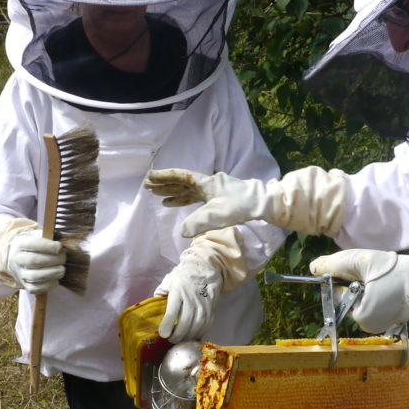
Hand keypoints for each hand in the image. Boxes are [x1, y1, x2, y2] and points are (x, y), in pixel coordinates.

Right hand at [6, 228, 65, 293]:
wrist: (17, 258)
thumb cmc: (32, 245)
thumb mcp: (37, 236)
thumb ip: (47, 236)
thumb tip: (60, 244)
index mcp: (20, 244)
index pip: (32, 245)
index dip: (48, 247)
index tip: (60, 247)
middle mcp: (17, 260)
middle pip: (34, 261)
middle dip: (53, 260)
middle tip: (63, 259)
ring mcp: (20, 274)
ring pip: (35, 276)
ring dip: (52, 273)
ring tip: (62, 269)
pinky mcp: (25, 285)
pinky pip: (35, 289)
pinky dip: (48, 285)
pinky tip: (55, 279)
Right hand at [145, 169, 269, 236]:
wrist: (261, 203)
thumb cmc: (240, 206)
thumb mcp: (217, 215)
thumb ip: (197, 222)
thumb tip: (183, 231)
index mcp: (206, 183)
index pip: (181, 177)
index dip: (164, 177)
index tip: (150, 176)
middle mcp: (207, 183)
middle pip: (182, 182)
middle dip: (164, 184)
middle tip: (147, 186)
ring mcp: (213, 190)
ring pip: (188, 189)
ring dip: (172, 192)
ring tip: (157, 196)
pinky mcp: (217, 198)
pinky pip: (195, 197)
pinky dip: (183, 200)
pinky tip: (174, 204)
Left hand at [155, 252, 223, 341]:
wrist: (206, 270)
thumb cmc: (184, 276)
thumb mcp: (169, 280)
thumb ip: (160, 293)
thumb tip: (153, 308)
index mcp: (179, 291)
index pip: (173, 311)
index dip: (167, 325)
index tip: (163, 334)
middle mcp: (192, 299)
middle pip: (185, 322)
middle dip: (177, 335)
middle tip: (170, 339)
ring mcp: (203, 305)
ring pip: (196, 326)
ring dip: (187, 337)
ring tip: (179, 340)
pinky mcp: (211, 309)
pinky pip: (205, 326)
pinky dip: (198, 334)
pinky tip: (191, 336)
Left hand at [309, 249, 408, 333]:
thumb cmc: (394, 272)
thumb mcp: (360, 262)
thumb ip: (333, 264)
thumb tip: (313, 268)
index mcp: (361, 317)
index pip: (339, 295)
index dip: (345, 279)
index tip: (361, 271)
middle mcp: (368, 326)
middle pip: (349, 298)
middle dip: (356, 284)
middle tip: (373, 274)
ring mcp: (379, 324)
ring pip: (360, 299)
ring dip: (366, 286)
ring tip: (381, 279)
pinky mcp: (388, 319)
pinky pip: (372, 302)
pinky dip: (375, 292)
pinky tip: (386, 286)